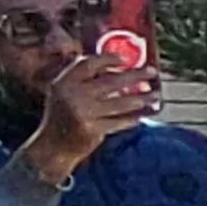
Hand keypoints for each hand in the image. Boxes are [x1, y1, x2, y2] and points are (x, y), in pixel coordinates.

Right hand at [17, 51, 160, 182]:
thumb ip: (84, 81)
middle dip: (135, 75)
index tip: (125, 59)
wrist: (52, 146)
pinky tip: (141, 115)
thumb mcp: (65, 94)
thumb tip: (119, 69)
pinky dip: (131, 119)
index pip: (87, 64)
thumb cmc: (63, 116)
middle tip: (152, 72)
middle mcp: (72, 95)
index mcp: (64, 83)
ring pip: (120, 103)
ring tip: (154, 95)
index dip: (107, 59)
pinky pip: (118, 121)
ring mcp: (82, 112)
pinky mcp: (92, 129)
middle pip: (110, 81)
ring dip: (141, 99)